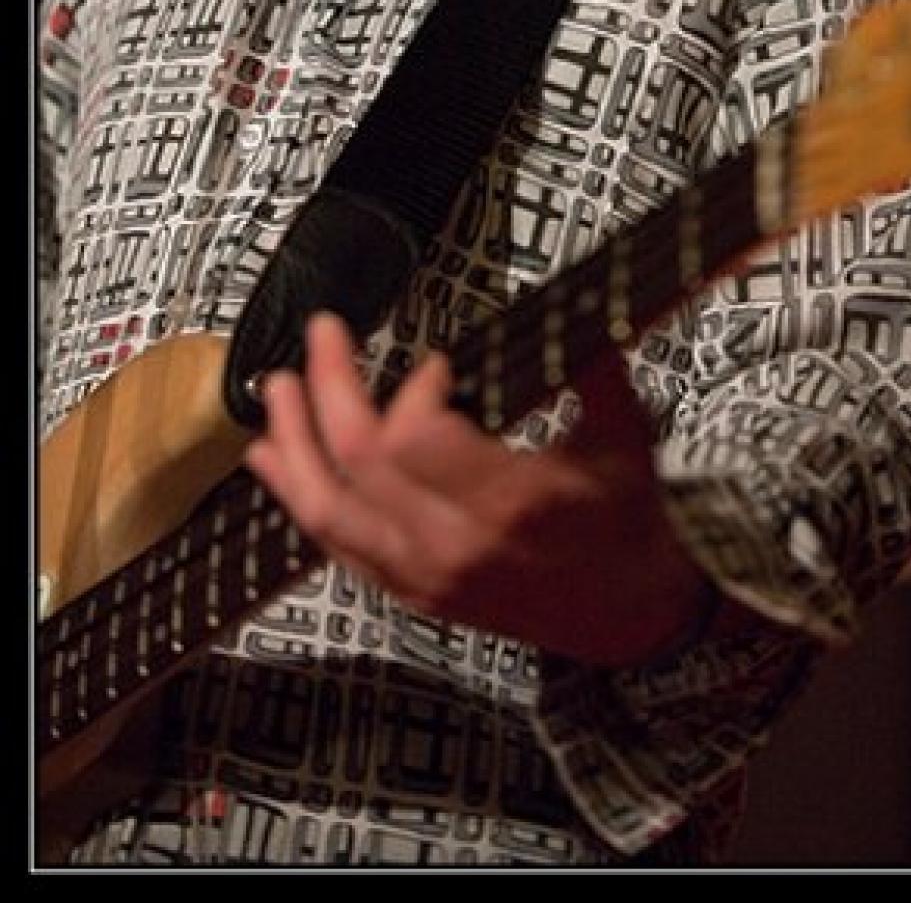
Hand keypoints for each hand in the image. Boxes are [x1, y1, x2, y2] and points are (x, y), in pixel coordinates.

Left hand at [242, 311, 710, 665]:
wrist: (631, 617)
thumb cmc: (627, 519)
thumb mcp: (624, 435)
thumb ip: (591, 364)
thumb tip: (569, 298)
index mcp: (509, 501)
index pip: (416, 438)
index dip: (417, 388)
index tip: (441, 363)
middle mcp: (452, 544)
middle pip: (358, 462)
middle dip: (332, 386)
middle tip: (325, 331)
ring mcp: (424, 575)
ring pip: (326, 509)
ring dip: (293, 443)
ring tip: (274, 389)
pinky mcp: (411, 592)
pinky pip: (334, 546)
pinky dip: (296, 499)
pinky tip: (273, 459)